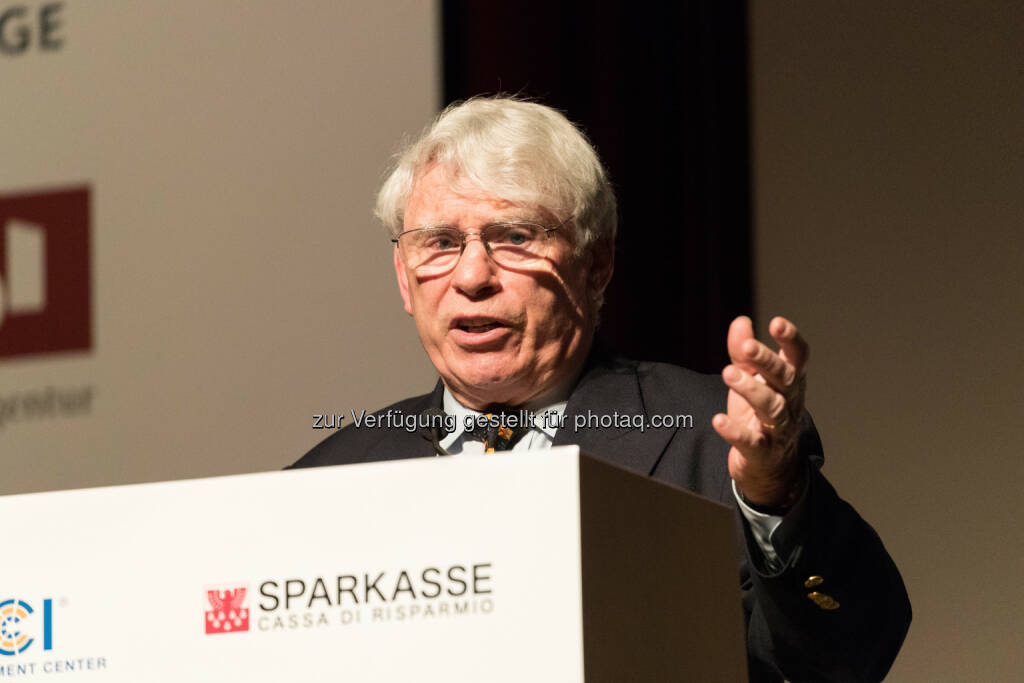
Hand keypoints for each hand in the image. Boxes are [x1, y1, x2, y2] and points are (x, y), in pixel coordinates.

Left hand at [712, 315, 808, 507]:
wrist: (768, 467)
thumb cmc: (759, 416)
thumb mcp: (750, 381)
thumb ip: (744, 353)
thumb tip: (741, 321)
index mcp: (789, 383)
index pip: (798, 358)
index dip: (791, 340)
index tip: (776, 323)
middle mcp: (789, 404)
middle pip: (785, 379)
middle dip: (767, 361)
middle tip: (747, 348)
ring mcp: (778, 430)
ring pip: (772, 407)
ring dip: (751, 389)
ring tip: (728, 373)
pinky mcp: (762, 453)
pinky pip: (751, 442)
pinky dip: (735, 432)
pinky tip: (718, 420)